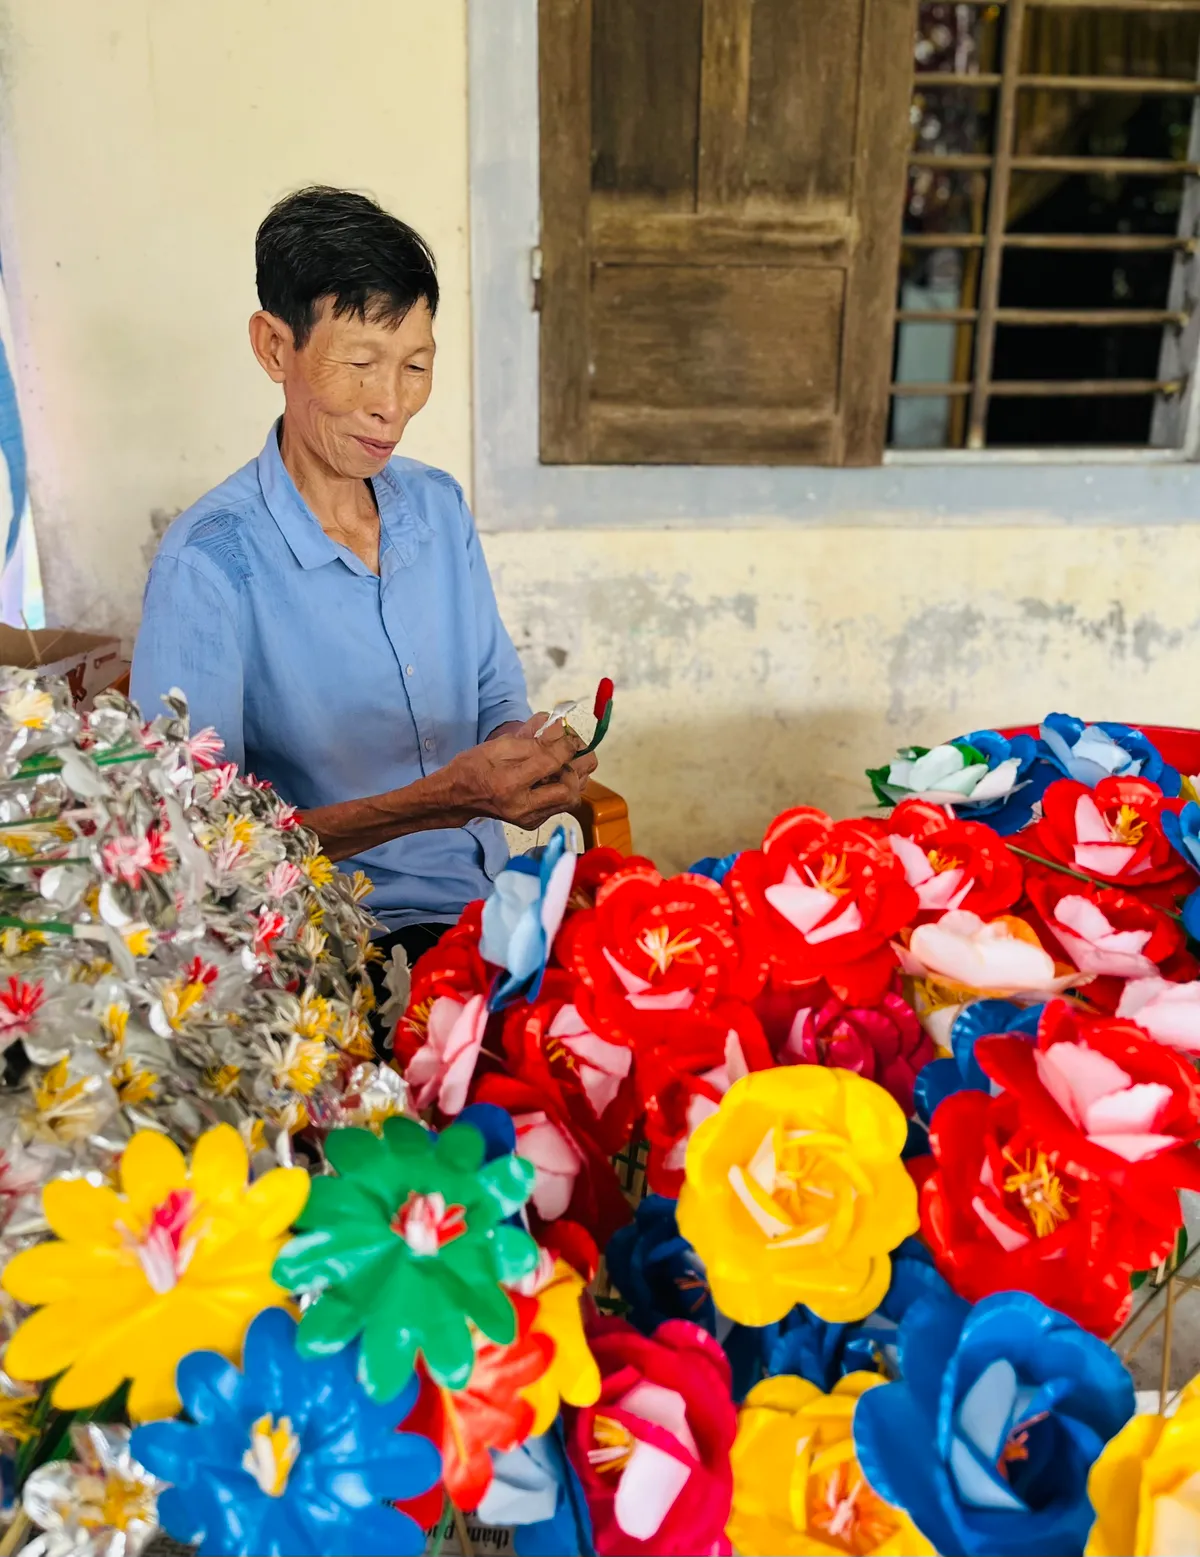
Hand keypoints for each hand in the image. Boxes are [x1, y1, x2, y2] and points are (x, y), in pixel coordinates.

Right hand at [442, 721, 595, 829]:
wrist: (457, 797)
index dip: (567, 744)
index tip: (566, 734)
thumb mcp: (498, 745)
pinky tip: (553, 775)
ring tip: (563, 761)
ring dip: (574, 777)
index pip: (552, 762)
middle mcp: (523, 806)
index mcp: (509, 783)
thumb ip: (532, 737)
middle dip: (577, 766)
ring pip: (571, 799)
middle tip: (570, 750)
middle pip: (571, 789)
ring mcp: (530, 818)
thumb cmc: (474, 767)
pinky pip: (561, 804)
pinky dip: (563, 786)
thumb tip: (560, 727)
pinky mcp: (534, 822)